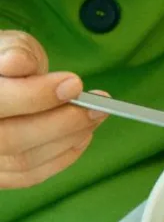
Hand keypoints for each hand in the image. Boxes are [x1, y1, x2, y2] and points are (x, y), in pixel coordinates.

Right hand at [0, 30, 107, 189]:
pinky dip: (61, 158)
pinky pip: (30, 175)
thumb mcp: (7, 46)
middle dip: (60, 123)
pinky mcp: (0, 175)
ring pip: (24, 160)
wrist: (3, 85)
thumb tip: (19, 63)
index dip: (36, 95)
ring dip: (67, 140)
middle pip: (11, 138)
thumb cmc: (5, 63)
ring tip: (94, 118)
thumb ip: (14, 51)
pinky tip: (82, 137)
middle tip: (95, 108)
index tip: (75, 83)